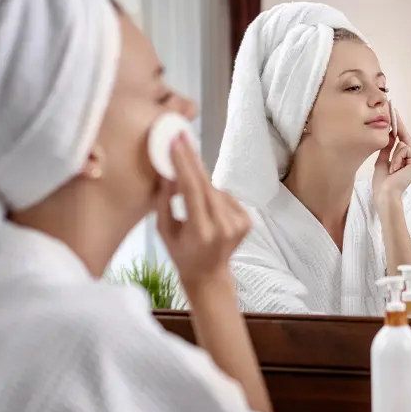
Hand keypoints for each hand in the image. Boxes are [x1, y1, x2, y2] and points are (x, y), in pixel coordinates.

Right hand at [156, 134, 250, 289]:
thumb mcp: (164, 230)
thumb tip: (168, 170)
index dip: (183, 164)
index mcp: (201, 231)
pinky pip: (224, 196)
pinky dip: (212, 195)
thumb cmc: (181, 253)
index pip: (192, 190)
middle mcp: (224, 226)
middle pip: (206, 184)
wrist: (210, 274)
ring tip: (188, 192)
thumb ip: (164, 201)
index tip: (175, 142)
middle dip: (192, 159)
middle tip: (182, 137)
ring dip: (200, 181)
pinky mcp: (247, 220)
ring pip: (214, 189)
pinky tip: (206, 207)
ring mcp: (239, 223)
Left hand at [371, 106, 410, 202]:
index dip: (396, 125)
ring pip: (402, 143)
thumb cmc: (382, 183)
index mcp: (406, 159)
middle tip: (390, 105)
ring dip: (393, 155)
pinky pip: (404, 149)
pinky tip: (396, 169)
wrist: (385, 194)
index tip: (392, 111)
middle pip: (404, 137)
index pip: (400, 139)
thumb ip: (387, 148)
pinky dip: (396, 158)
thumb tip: (388, 134)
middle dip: (396, 124)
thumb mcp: (382, 160)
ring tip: (392, 168)